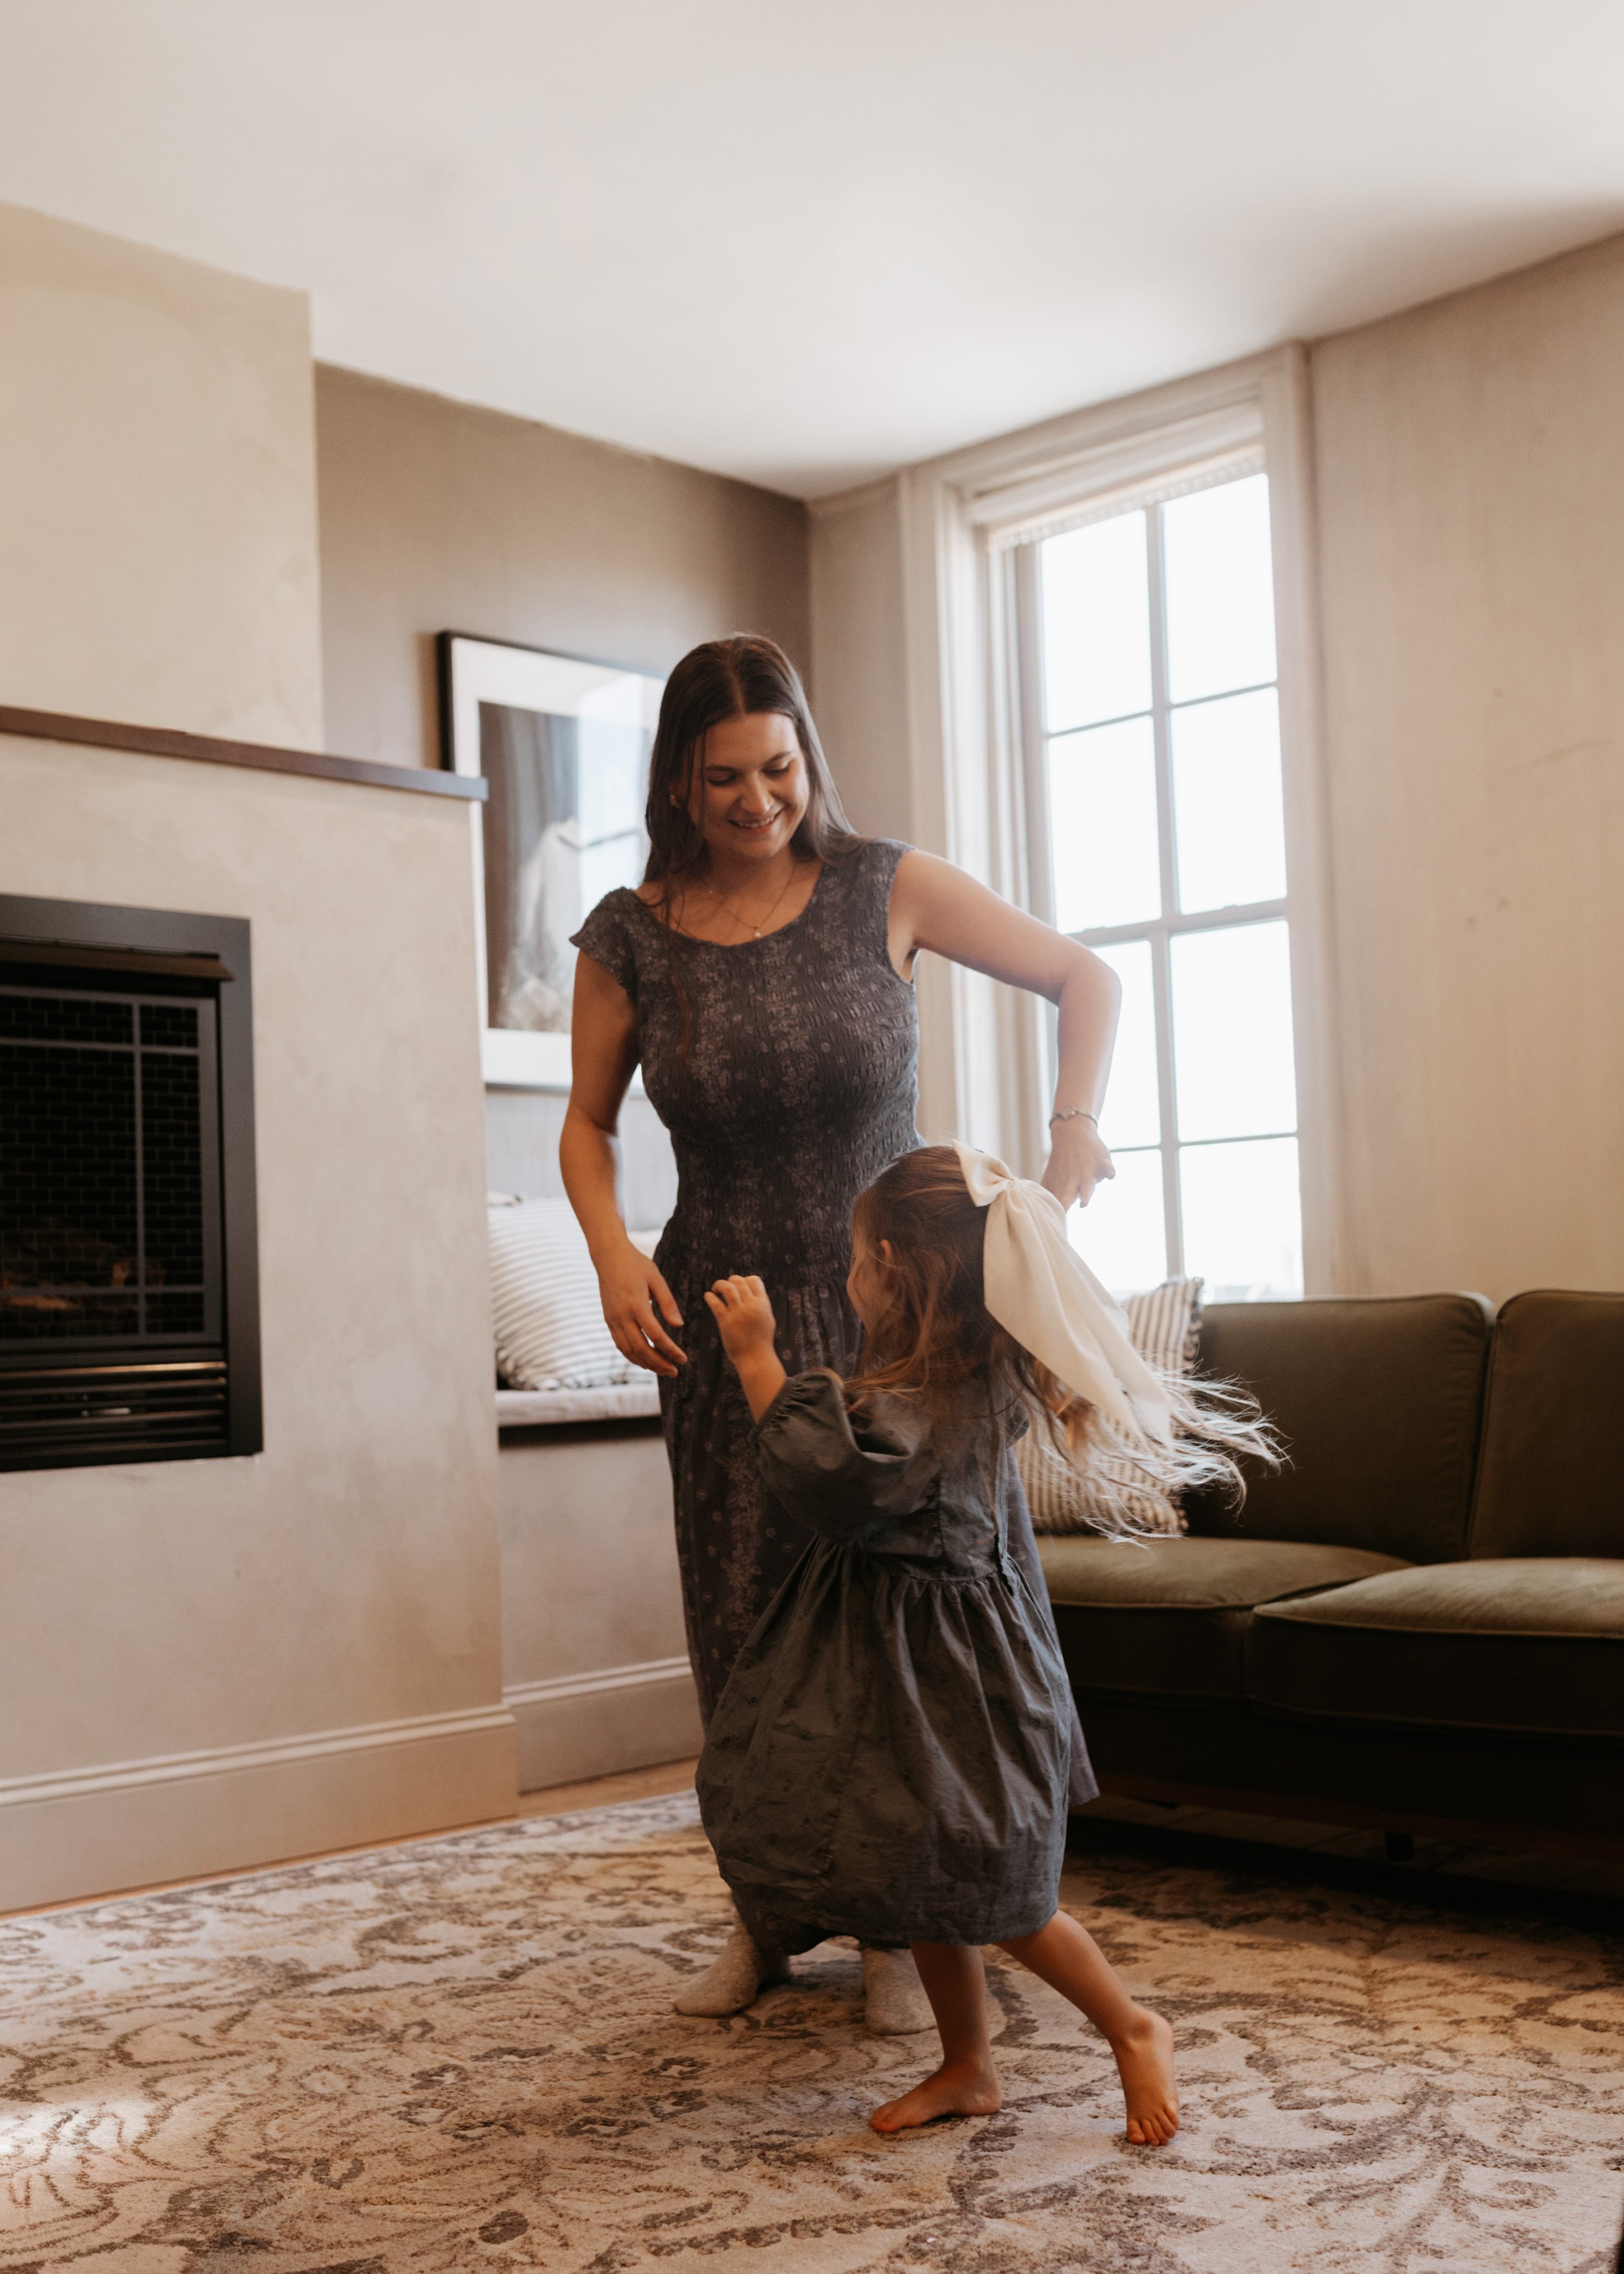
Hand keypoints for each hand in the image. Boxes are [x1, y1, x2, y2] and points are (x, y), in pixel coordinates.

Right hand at [595, 1239, 685, 1376]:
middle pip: (641, 1348)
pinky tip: (645, 1361)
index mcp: (636, 1304)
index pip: (656, 1335)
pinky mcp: (608, 1320)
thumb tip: (679, 1326)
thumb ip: (668, 1303)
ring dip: (646, 1364)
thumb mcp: (656, 1279)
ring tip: (663, 1370)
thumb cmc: (636, 1265)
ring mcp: (612, 1319)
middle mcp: (622, 1315)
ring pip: (628, 1351)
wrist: (608, 1257)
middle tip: (675, 1372)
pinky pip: (620, 1345)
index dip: (670, 1350)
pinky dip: (633, 1356)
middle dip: (659, 1363)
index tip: (683, 1359)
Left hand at [704, 1275, 788, 1419]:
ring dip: (719, 1285)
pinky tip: (708, 1297)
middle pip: (739, 1281)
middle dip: (730, 1281)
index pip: (754, 1280)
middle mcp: (751, 1306)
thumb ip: (761, 1305)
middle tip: (724, 1288)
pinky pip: (715, 1303)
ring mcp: (738, 1313)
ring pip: (727, 1288)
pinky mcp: (726, 1321)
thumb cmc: (761, 1340)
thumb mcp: (767, 1319)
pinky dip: (709, 1297)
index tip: (739, 1286)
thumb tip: (754, 1293)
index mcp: (763, 1304)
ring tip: (715, 1290)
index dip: (745, 1280)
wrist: (755, 1358)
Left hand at [1041, 1118, 1114, 1209]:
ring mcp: (1089, 1170)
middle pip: (1071, 1194)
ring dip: (1086, 1193)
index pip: (1059, 1201)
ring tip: (1084, 1203)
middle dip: (1067, 1204)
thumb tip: (1036, 1207)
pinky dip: (1108, 1171)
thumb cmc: (1062, 1159)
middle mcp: (1076, 1179)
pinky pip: (1107, 1167)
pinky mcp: (1102, 1161)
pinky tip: (1110, 1175)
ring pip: (1088, 1184)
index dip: (1057, 1211)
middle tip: (1062, 1214)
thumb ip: (1045, 1191)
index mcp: (1064, 1185)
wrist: (1072, 1131)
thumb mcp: (1051, 1174)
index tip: (1053, 1220)